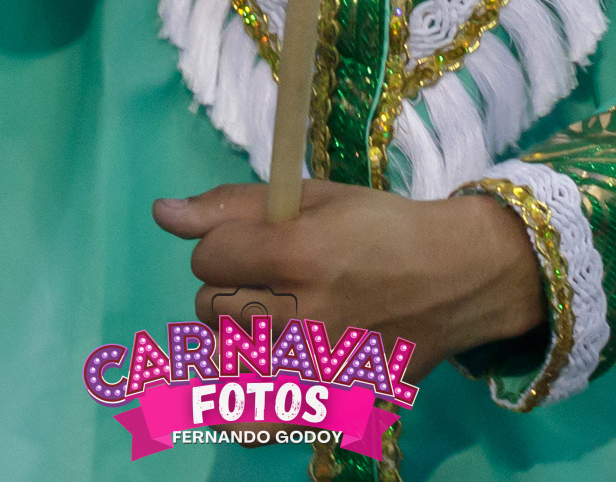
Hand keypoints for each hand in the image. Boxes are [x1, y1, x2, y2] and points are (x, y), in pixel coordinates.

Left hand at [153, 180, 545, 380]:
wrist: (454, 277)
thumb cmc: (382, 226)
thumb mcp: (314, 197)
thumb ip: (234, 205)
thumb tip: (161, 212)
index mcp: (297, 254)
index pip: (209, 255)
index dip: (223, 242)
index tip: (250, 241)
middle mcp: (301, 315)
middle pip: (210, 306)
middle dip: (228, 286)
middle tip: (267, 278)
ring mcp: (315, 366)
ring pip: (225, 358)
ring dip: (236, 336)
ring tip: (270, 320)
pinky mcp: (329, 401)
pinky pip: (252, 419)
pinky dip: (240, 403)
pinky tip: (251, 379)